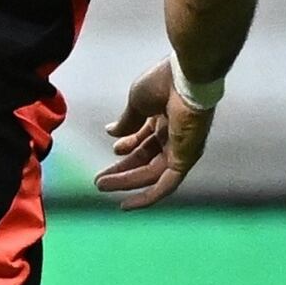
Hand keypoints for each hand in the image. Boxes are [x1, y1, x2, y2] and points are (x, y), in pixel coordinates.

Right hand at [97, 60, 215, 204]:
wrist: (183, 80)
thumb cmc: (163, 82)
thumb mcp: (137, 102)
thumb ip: (127, 121)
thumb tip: (112, 133)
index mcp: (163, 116)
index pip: (144, 138)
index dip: (128, 146)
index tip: (113, 149)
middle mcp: (174, 133)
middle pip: (145, 159)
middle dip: (122, 169)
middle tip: (100, 180)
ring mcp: (180, 148)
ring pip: (151, 174)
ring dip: (126, 182)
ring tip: (102, 186)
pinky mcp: (185, 160)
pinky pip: (165, 185)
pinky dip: (147, 197)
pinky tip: (127, 204)